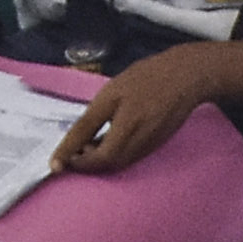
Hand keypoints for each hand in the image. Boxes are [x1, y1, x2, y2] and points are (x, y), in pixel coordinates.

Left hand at [51, 42, 222, 174]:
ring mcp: (150, 146)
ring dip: (99, 159)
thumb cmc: (145, 78)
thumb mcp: (110, 95)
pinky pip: (130, 157)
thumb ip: (91, 122)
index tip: (56, 163)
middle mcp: (139, 143)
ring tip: (86, 144)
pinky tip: (107, 139)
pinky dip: (113, 154)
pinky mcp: (156, 144)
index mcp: (126, 128)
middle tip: (70, 151)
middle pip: (107, 165)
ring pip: (119, 163)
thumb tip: (73, 145)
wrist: (186, 76)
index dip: (75, 163)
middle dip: (86, 162)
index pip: (97, 158)